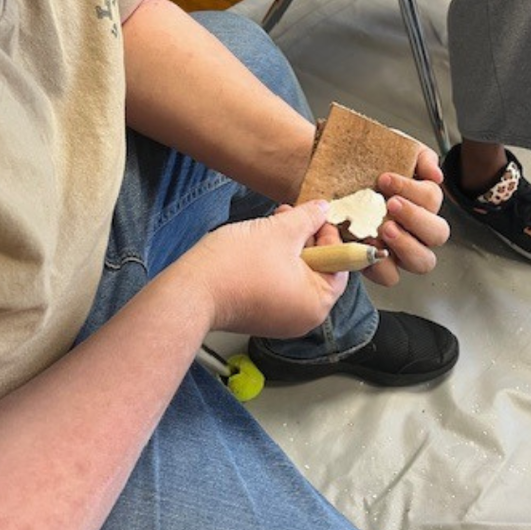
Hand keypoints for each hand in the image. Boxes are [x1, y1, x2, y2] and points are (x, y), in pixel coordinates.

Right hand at [183, 201, 346, 337]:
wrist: (190, 292)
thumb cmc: (235, 267)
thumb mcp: (280, 231)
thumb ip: (308, 218)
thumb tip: (322, 210)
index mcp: (317, 302)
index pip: (340, 264)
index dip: (328, 235)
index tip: (315, 217)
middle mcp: (303, 317)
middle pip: (318, 269)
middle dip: (305, 238)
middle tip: (291, 216)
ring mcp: (280, 319)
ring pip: (296, 275)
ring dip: (288, 247)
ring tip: (271, 225)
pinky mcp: (260, 316)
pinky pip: (278, 285)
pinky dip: (274, 264)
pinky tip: (259, 244)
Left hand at [364, 146, 449, 286]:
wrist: (325, 179)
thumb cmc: (362, 166)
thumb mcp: (391, 149)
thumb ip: (419, 157)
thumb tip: (436, 174)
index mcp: (421, 201)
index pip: (432, 199)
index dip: (412, 189)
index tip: (384, 179)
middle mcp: (416, 228)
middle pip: (438, 234)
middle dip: (416, 219)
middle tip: (391, 205)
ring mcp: (399, 250)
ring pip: (422, 261)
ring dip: (406, 246)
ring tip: (384, 229)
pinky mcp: (377, 264)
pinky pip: (389, 276)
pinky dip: (380, 265)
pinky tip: (365, 246)